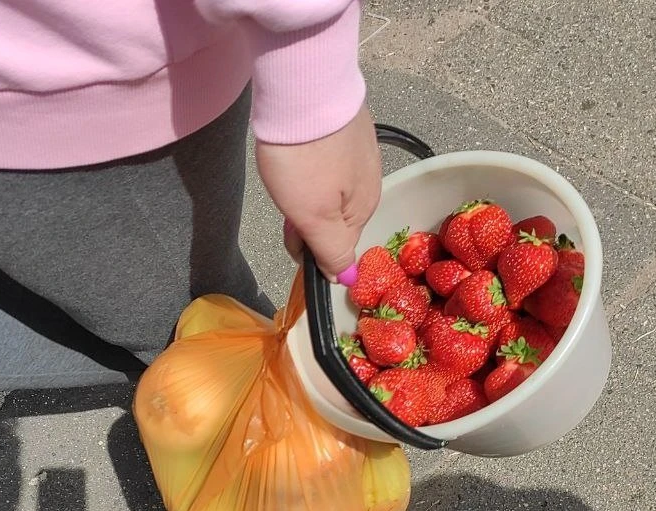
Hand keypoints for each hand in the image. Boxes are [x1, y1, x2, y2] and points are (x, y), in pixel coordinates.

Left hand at [256, 103, 381, 280]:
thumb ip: (333, 252)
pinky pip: (331, 162)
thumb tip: (346, 280)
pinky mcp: (350, 128)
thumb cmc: (305, 159)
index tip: (289, 233)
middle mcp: (371, 182)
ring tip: (288, 174)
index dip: (309, 246)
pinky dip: (313, 165)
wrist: (304, 86)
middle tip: (284, 201)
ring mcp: (362, 152)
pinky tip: (299, 154)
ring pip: (332, 189)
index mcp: (365, 209)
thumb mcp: (314, 218)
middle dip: (308, 218)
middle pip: (336, 217)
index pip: (339, 246)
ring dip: (308, 192)